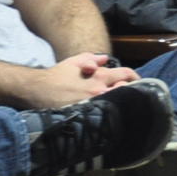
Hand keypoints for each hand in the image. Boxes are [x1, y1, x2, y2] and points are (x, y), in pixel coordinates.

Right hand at [22, 53, 136, 107]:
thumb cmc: (57, 75)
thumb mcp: (74, 61)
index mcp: (100, 76)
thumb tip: (105, 60)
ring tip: (122, 106)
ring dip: (121, 104)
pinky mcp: (85, 116)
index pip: (126, 75)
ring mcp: (93, 105)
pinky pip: (103, 117)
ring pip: (117, 105)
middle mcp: (99, 91)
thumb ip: (92, 58)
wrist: (38, 90)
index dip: (136, 77)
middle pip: (126, 92)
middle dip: (132, 92)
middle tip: (132, 95)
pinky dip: (108, 115)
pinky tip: (109, 117)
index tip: (138, 81)